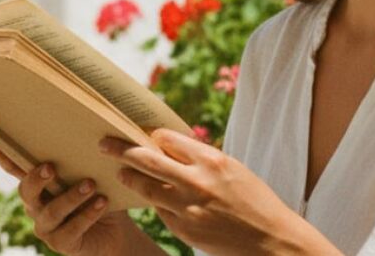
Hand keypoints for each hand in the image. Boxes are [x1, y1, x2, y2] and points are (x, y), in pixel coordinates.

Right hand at [0, 143, 137, 255]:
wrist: (114, 233)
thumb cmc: (99, 197)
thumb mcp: (89, 176)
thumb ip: (79, 162)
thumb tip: (84, 132)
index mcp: (39, 187)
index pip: (18, 171)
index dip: (5, 160)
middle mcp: (36, 206)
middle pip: (26, 192)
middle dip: (36, 179)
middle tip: (51, 167)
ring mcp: (46, 228)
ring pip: (52, 211)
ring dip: (72, 196)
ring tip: (91, 184)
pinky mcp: (60, 244)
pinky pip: (71, 229)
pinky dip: (88, 214)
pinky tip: (102, 202)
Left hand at [99, 129, 332, 255]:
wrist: (271, 241)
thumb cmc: (255, 200)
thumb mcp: (232, 169)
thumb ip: (201, 158)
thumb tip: (169, 146)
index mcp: (211, 160)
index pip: (167, 138)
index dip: (151, 136)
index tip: (140, 133)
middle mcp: (197, 181)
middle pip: (147, 160)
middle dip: (121, 150)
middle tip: (103, 143)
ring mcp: (188, 208)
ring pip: (145, 187)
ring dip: (129, 177)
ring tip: (119, 171)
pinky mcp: (184, 229)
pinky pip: (160, 211)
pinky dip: (153, 202)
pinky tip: (148, 197)